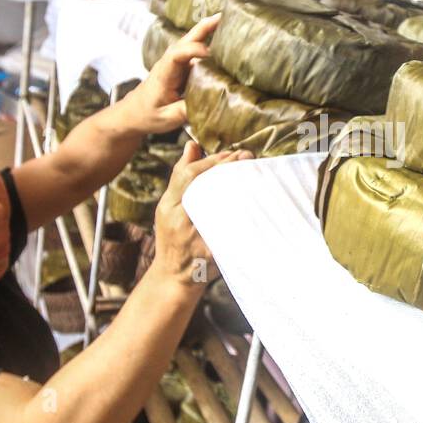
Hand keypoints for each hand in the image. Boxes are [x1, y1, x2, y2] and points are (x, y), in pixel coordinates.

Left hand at [121, 13, 217, 133]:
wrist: (133, 114)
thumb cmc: (147, 115)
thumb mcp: (166, 118)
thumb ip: (186, 111)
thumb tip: (209, 103)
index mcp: (164, 74)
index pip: (176, 55)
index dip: (193, 50)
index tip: (209, 54)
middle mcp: (169, 64)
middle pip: (185, 40)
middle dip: (203, 28)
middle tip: (221, 17)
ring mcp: (175, 65)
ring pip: (191, 43)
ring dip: (207, 32)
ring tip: (226, 23)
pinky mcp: (181, 69)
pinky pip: (196, 54)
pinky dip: (208, 44)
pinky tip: (222, 42)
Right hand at [149, 141, 251, 289]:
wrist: (174, 278)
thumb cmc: (174, 238)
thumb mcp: (170, 206)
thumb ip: (181, 176)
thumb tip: (192, 145)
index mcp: (168, 206)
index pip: (188, 175)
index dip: (211, 161)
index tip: (232, 152)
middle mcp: (177, 220)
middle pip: (202, 186)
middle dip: (226, 168)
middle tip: (247, 156)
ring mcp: (193, 237)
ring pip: (215, 206)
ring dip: (236, 187)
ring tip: (253, 173)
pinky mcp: (210, 252)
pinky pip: (227, 230)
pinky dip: (240, 215)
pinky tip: (254, 204)